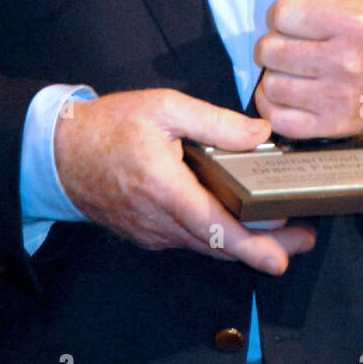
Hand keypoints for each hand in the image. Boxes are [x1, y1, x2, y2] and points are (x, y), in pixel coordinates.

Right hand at [53, 88, 316, 273]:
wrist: (60, 152)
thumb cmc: (109, 125)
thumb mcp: (164, 107)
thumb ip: (215, 122)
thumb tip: (260, 133)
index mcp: (163, 186)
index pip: (214, 225)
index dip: (250, 244)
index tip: (280, 256)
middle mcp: (158, 219)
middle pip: (218, 244)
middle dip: (263, 247)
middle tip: (301, 240)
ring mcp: (152, 232)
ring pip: (205, 245)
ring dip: (243, 244)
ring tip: (283, 234)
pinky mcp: (148, 233)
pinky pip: (189, 240)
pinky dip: (217, 237)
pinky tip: (238, 224)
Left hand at [254, 0, 362, 138]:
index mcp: (351, 21)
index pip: (282, 14)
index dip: (282, 12)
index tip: (294, 17)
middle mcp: (345, 61)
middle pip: (271, 50)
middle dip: (274, 42)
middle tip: (292, 42)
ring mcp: (338, 97)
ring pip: (271, 84)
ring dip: (275, 73)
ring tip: (293, 66)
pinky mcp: (332, 125)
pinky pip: (278, 118)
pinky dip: (275, 105)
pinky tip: (289, 91)